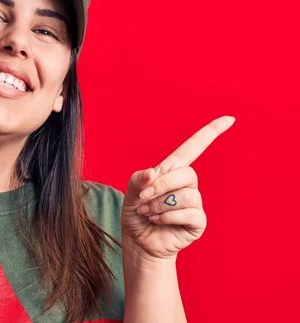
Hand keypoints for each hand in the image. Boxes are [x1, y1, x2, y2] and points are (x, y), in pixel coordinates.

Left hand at [121, 116, 234, 260]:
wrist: (137, 240)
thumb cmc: (136, 213)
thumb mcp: (131, 191)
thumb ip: (139, 178)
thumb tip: (153, 173)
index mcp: (172, 170)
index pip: (194, 147)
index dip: (210, 133)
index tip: (229, 119)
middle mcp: (187, 184)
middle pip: (185, 173)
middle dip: (160, 185)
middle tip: (143, 198)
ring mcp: (195, 202)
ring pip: (186, 194)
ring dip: (160, 204)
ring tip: (148, 212)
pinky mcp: (197, 221)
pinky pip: (189, 212)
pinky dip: (168, 216)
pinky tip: (158, 221)